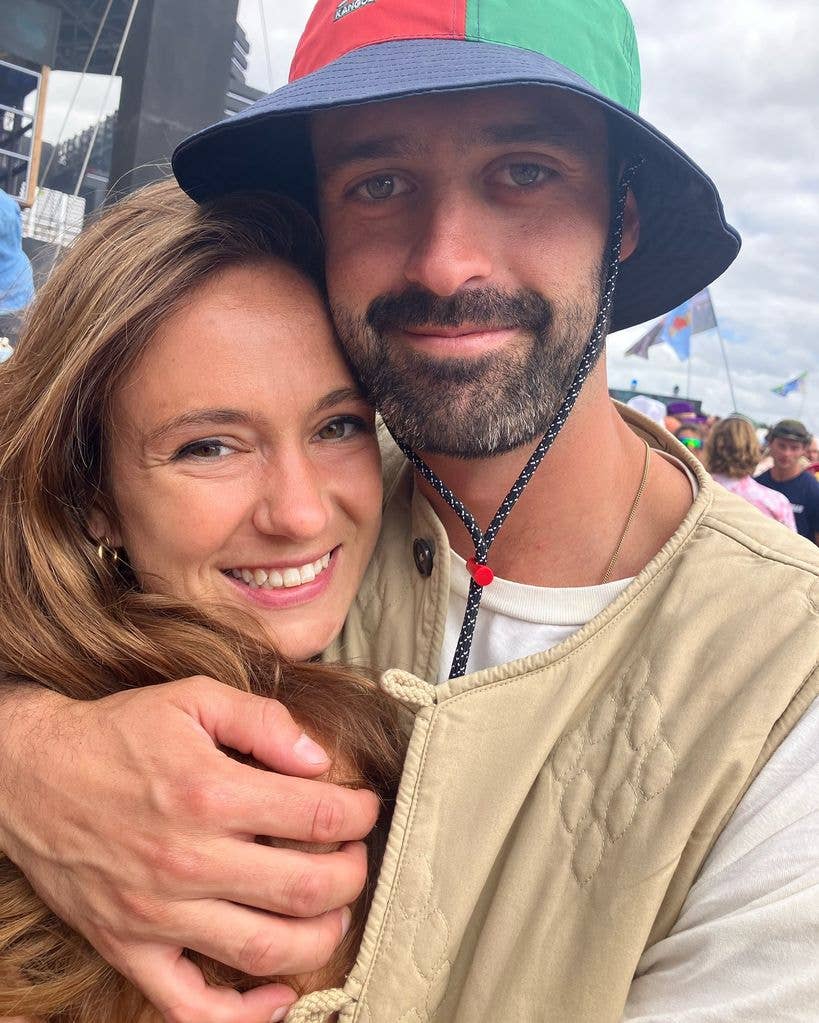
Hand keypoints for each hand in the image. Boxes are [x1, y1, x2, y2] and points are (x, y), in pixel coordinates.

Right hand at [0, 678, 379, 1022]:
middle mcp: (188, 859)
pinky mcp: (128, 946)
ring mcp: (157, 913)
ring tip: (334, 914)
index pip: (318, 815)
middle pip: (306, 888)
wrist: (31, 773)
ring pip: (264, 950)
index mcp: (210, 792)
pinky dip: (244, 1014)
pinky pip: (190, 1007)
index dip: (358, 812)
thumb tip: (319, 758)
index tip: (364, 808)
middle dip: (351, 875)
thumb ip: (263, 721)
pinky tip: (277, 992)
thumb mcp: (193, 699)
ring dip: (320, 938)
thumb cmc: (118, 732)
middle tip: (354, 858)